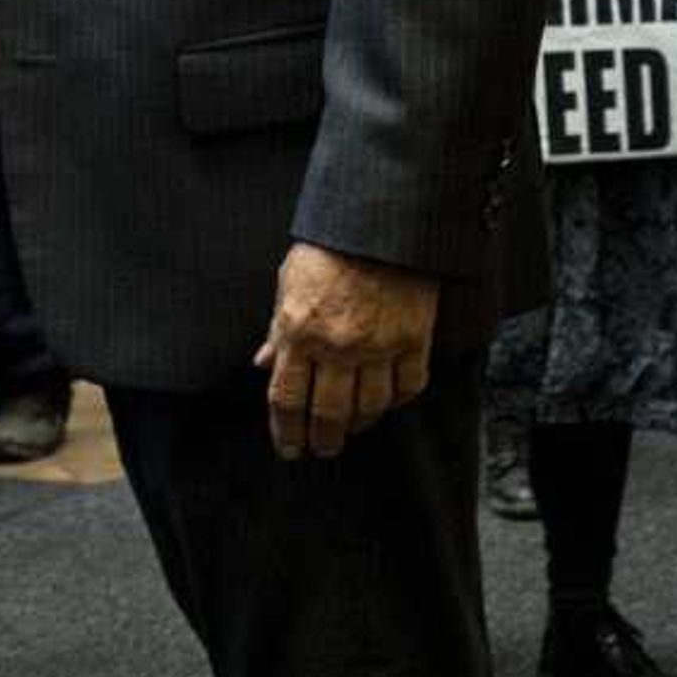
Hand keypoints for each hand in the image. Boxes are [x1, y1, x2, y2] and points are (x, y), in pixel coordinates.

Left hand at [253, 243, 437, 459]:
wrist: (378, 225)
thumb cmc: (326, 252)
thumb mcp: (287, 285)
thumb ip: (276, 330)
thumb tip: (262, 365)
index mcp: (298, 333)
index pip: (285, 398)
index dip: (285, 431)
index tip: (288, 449)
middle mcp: (336, 346)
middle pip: (327, 413)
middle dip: (321, 440)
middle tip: (321, 451)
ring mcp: (378, 346)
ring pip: (368, 407)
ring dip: (358, 426)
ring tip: (351, 432)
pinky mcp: (414, 340)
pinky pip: (407, 387)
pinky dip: (396, 402)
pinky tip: (386, 404)